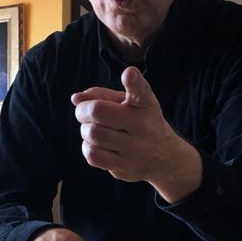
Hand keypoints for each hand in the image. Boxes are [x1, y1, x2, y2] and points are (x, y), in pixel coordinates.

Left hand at [71, 66, 201, 202]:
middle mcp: (143, 126)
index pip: (141, 92)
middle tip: (85, 112)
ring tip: (94, 129)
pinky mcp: (125, 167)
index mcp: (145, 105)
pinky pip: (93, 155)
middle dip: (83, 110)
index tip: (129, 73)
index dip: (133, 81)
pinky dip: (88, 147)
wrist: (165, 158)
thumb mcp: (130, 103)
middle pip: (98, 112)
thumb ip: (102, 95)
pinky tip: (97, 144)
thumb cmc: (140, 123)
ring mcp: (135, 149)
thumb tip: (76, 99)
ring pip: (93, 134)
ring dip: (86, 130)